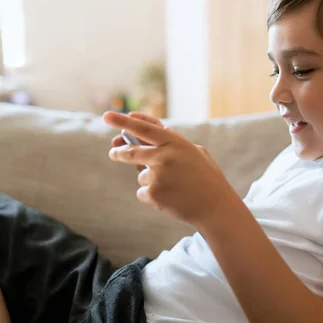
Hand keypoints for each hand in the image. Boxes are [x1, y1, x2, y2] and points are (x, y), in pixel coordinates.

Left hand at [104, 111, 239, 227]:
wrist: (215, 206)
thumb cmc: (206, 177)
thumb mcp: (194, 152)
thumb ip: (170, 143)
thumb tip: (140, 139)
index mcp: (175, 142)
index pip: (143, 128)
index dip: (123, 121)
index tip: (107, 115)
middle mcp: (164, 156)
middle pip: (131, 152)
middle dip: (119, 152)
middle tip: (113, 152)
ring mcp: (158, 175)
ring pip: (141, 176)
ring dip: (150, 182)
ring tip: (174, 188)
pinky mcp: (154, 194)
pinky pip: (143, 193)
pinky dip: (152, 197)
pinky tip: (171, 199)